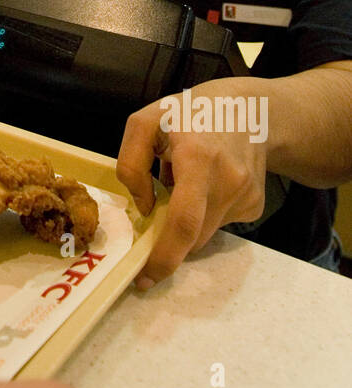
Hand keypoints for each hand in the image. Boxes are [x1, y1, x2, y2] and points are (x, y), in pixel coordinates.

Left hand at [116, 77, 269, 290]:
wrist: (253, 110)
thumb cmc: (193, 112)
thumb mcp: (146, 121)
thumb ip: (131, 164)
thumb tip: (145, 208)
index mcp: (198, 158)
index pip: (185, 221)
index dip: (165, 255)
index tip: (146, 277)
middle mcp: (228, 181)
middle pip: (191, 235)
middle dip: (169, 238)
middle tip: (156, 211)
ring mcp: (246, 196)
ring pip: (204, 233)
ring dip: (187, 220)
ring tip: (188, 181)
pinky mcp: (255, 205)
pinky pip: (218, 223)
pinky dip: (205, 213)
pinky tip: (208, 183)